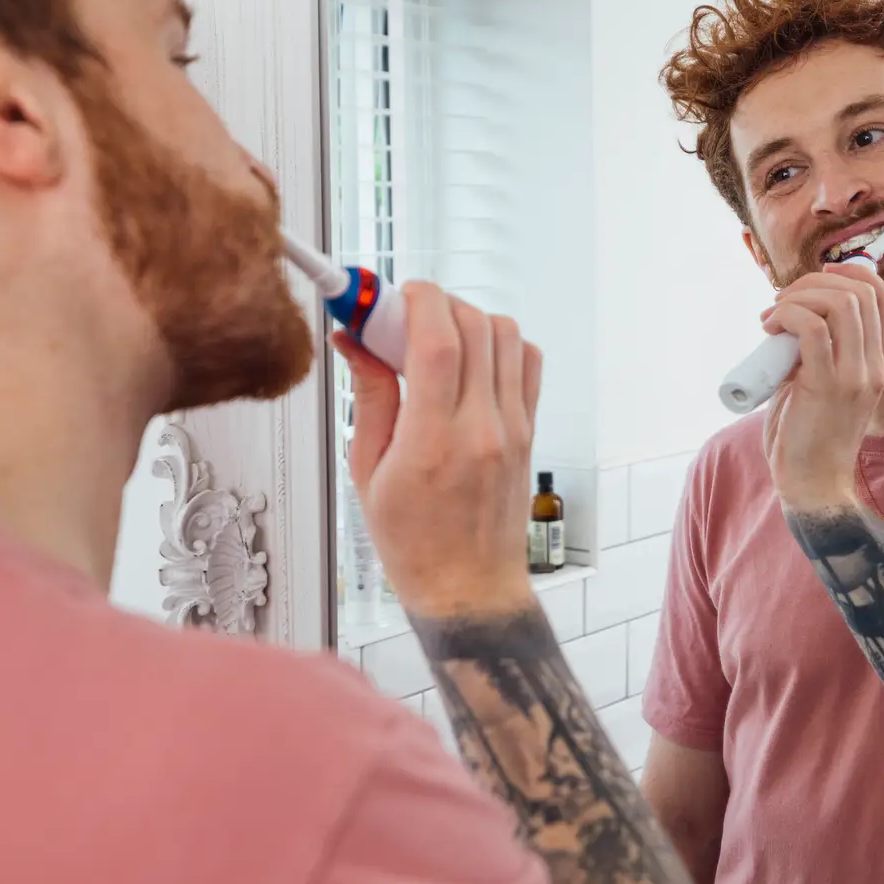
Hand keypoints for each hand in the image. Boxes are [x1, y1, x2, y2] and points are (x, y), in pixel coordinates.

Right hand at [335, 282, 543, 618]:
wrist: (468, 587)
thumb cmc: (415, 544)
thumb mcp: (368, 472)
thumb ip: (369, 397)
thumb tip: (355, 342)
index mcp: (433, 440)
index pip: (438, 339)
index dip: (415, 300)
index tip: (390, 295)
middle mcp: (482, 427)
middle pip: (474, 325)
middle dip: (434, 304)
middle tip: (401, 321)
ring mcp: (513, 427)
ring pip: (506, 334)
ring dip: (468, 320)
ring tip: (435, 341)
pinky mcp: (529, 430)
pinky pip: (526, 361)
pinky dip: (500, 345)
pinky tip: (470, 362)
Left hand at [760, 260, 883, 512]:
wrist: (813, 487)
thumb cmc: (807, 439)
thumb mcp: (820, 386)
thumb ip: (816, 354)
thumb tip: (788, 320)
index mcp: (877, 364)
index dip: (856, 274)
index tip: (821, 276)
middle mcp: (873, 366)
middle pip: (861, 292)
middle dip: (815, 282)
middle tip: (782, 300)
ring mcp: (854, 376)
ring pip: (839, 304)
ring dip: (799, 296)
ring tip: (773, 316)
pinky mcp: (826, 387)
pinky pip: (812, 328)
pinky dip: (788, 316)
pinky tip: (770, 328)